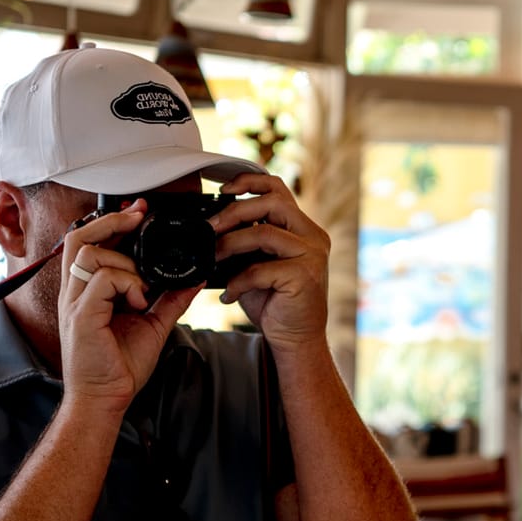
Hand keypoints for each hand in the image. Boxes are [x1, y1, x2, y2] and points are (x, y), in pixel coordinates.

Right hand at [58, 200, 202, 411]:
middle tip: (138, 217)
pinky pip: (102, 278)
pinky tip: (138, 303)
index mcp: (87, 292)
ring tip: (142, 290)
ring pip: (90, 253)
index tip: (138, 212)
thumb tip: (194, 278)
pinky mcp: (81, 315)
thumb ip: (171, 299)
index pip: (89, 243)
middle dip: (111, 220)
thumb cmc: (120, 367)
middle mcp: (75, 293)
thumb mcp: (154, 324)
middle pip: (79, 237)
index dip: (111, 221)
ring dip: (124, 263)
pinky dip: (127, 284)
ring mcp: (74, 302)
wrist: (106, 400)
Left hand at [210, 173, 329, 348]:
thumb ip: (245, 241)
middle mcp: (312, 236)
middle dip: (233, 211)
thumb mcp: (257, 263)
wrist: (296, 339)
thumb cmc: (275, 302)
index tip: (223, 190)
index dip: (249, 181)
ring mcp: (312, 255)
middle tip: (209, 228)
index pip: (278, 188)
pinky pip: (261, 269)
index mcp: (303, 227)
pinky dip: (238, 281)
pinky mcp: (304, 276)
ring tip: (213, 258)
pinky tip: (229, 293)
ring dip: (231, 244)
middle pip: (272, 202)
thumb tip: (210, 227)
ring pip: (265, 232)